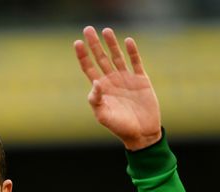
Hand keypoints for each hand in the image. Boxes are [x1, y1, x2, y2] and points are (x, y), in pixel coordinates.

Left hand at [74, 26, 161, 150]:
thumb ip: (96, 100)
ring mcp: (126, 79)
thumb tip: (95, 82)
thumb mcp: (103, 115)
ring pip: (117, 57)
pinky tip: (128, 41)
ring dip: (111, 44)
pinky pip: (135, 62)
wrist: (141, 133)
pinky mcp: (141, 80)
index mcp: (100, 89)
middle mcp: (112, 80)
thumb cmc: (119, 127)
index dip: (83, 55)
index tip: (77, 43)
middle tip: (88, 29)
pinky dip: (132, 52)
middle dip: (94, 44)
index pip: (89, 68)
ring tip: (106, 30)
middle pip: (101, 58)